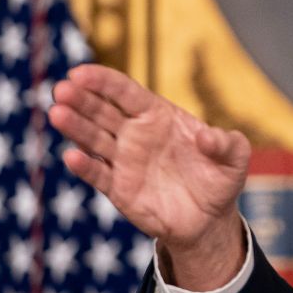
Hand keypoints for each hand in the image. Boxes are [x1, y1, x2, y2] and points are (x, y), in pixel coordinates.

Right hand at [50, 64, 250, 287]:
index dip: (103, 81)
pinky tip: (71, 156)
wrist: (209, 220)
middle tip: (61, 89)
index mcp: (158, 116)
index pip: (126, 92)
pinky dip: (84, 166)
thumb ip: (227, 143)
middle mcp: (135, 133)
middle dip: (81, 99)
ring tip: (57, 113)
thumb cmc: (220, 179)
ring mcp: (124, 160)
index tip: (80, 72)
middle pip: (102, 111)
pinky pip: (98, 174)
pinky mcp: (119, 188)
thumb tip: (209, 136)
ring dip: (75, 126)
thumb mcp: (235, 158)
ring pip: (93, 139)